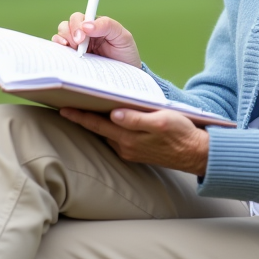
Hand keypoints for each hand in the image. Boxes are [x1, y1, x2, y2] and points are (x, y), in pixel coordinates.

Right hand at [52, 14, 140, 67]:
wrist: (126, 75)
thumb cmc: (125, 53)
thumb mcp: (122, 36)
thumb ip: (107, 25)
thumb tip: (86, 25)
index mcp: (95, 26)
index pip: (80, 18)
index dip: (77, 24)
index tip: (82, 36)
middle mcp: (83, 34)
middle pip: (68, 25)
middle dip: (71, 33)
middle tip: (79, 44)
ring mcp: (76, 46)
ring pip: (61, 35)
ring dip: (64, 40)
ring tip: (74, 50)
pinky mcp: (72, 57)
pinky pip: (59, 49)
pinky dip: (58, 48)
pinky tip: (64, 53)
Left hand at [59, 107, 208, 175]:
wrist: (196, 153)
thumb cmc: (181, 133)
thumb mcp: (161, 120)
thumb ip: (136, 119)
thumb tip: (114, 114)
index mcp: (128, 138)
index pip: (97, 124)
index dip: (79, 116)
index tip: (62, 109)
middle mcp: (125, 146)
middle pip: (97, 129)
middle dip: (80, 118)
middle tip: (63, 105)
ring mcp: (130, 150)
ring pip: (105, 134)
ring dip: (92, 123)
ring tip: (79, 108)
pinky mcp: (136, 151)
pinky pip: (115, 137)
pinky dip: (106, 128)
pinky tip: (104, 119)